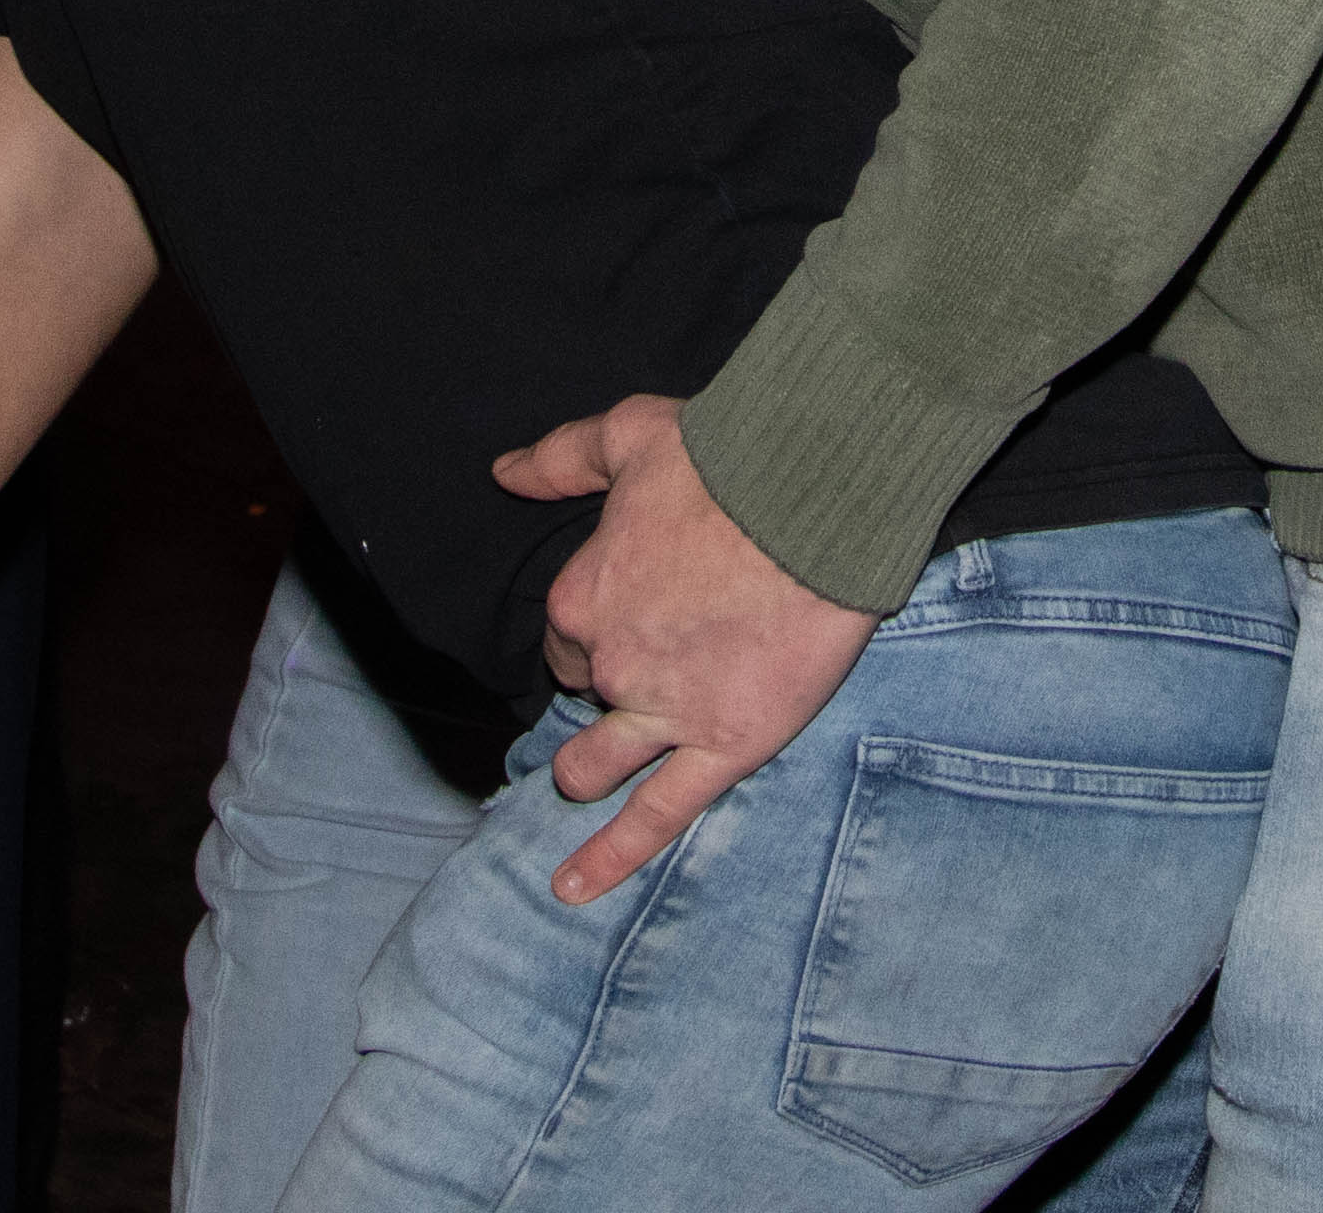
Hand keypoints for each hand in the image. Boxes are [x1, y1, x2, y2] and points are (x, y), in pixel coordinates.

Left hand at [493, 394, 876, 901]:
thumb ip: (560, 458)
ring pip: (598, 763)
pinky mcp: (724, 745)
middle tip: (651, 664)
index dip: (595, 628)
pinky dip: (611, 857)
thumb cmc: (731, 455)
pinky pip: (656, 815)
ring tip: (586, 774)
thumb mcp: (630, 434)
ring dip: (585, 769)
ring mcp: (664, 711)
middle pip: (586, 694)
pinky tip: (573, 887)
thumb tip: (502, 470)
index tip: (632, 612)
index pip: (567, 634)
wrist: (820, 493)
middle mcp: (610, 662)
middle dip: (606, 685)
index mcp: (583, 595)